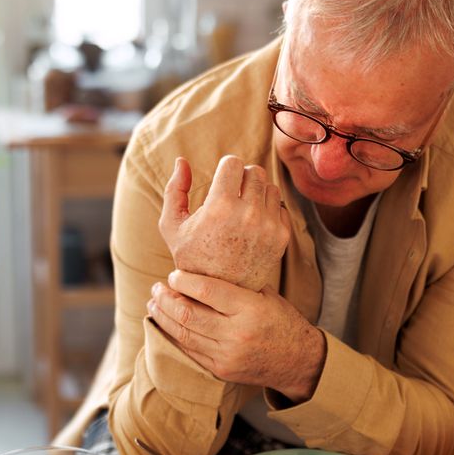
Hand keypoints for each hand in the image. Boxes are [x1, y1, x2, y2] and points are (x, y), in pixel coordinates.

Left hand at [147, 269, 325, 401]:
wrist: (298, 360)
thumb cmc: (280, 319)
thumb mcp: (265, 294)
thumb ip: (236, 283)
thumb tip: (201, 265)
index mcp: (250, 309)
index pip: (207, 291)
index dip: (184, 281)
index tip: (173, 274)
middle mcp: (237, 333)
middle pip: (188, 314)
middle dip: (166, 298)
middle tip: (156, 287)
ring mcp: (227, 355)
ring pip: (183, 334)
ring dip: (163, 317)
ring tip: (154, 303)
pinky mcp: (220, 370)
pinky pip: (189, 350)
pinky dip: (173, 335)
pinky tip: (165, 322)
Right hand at [158, 155, 289, 291]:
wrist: (219, 294)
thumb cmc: (192, 258)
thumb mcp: (171, 226)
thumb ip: (174, 190)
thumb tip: (181, 160)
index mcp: (220, 207)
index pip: (233, 162)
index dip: (225, 169)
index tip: (220, 182)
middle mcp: (248, 215)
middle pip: (254, 171)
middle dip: (242, 178)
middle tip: (231, 194)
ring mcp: (268, 226)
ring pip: (270, 186)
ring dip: (257, 192)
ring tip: (242, 207)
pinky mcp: (282, 237)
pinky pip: (280, 206)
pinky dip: (268, 209)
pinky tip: (253, 223)